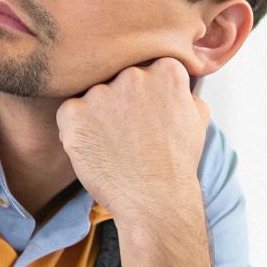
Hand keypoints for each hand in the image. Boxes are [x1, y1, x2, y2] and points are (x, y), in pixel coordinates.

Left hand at [54, 57, 209, 223]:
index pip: (146, 65)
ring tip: (113, 144)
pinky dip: (77, 129)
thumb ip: (182, 89)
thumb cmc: (176, 164)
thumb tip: (172, 77)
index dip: (144, 91)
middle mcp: (133, 75)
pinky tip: (95, 148)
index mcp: (166, 70)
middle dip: (120, 100)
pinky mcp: (74, 112)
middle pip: (117, 77)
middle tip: (128, 131)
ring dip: (98, 114)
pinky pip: (69, 112)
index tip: (146, 112)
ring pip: (93, 95)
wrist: (154, 200)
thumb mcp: (196, 117)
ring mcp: (101, 93)